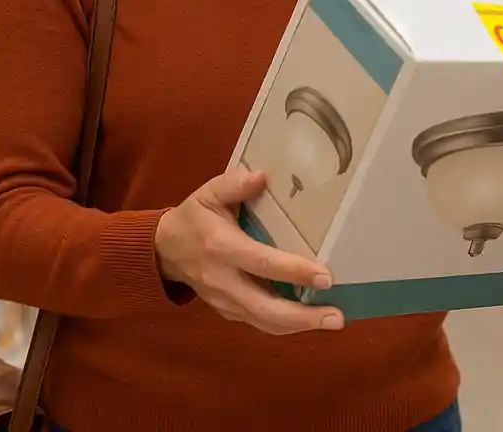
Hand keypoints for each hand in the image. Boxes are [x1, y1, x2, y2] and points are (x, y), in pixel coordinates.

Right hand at [153, 167, 344, 334]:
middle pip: (266, 308)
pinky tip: (310, 320)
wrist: (165, 250)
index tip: (325, 276)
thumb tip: (262, 176)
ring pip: (264, 322)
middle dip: (303, 316)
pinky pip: (258, 323)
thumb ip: (234, 184)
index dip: (294, 271)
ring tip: (332, 320)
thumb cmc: (194, 216)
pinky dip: (285, 325)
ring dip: (299, 326)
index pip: (262, 263)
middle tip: (337, 316)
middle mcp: (223, 280)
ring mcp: (224, 301)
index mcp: (221, 247)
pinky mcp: (227, 311)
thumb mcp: (209, 192)